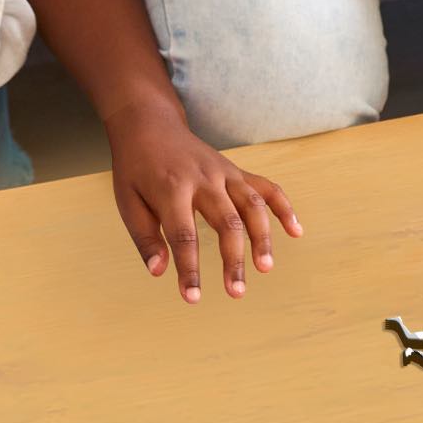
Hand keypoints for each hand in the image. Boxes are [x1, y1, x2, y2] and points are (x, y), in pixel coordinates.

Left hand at [105, 96, 300, 303]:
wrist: (151, 124)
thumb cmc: (136, 168)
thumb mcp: (127, 201)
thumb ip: (145, 238)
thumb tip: (159, 271)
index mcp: (171, 189)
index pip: (184, 236)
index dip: (189, 270)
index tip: (192, 298)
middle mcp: (204, 179)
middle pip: (227, 223)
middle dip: (234, 260)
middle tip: (236, 292)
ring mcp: (225, 173)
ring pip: (252, 206)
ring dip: (263, 238)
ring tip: (266, 268)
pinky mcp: (236, 171)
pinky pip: (267, 188)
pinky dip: (284, 208)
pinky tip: (295, 231)